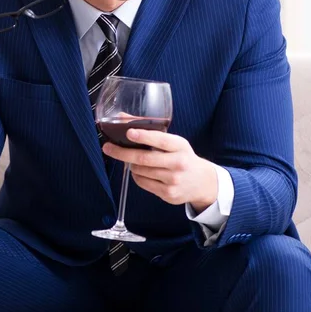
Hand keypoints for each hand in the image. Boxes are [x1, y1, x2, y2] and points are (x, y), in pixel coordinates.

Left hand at [102, 129, 218, 211]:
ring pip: (140, 171)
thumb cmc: (183, 157)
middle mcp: (178, 163)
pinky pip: (142, 183)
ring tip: (133, 160)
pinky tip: (141, 171)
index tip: (129, 132)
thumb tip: (123, 118)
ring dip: (131, 165)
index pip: (160, 140)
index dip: (143, 136)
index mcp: (180, 146)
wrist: (202, 181)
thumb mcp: (174, 141)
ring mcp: (173, 180)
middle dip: (122, 153)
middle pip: (144, 158)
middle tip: (108, 147)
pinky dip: (136, 176)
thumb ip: (150, 131)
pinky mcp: (168, 193)